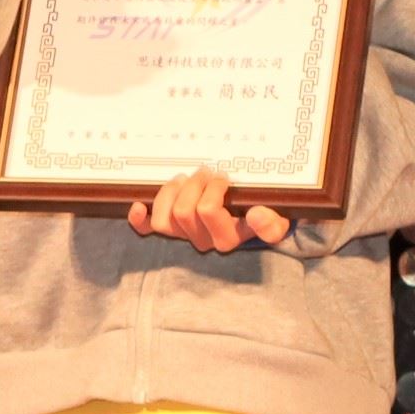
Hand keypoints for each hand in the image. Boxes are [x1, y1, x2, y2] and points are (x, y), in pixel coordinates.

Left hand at [130, 165, 290, 253]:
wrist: (253, 227)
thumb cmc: (262, 218)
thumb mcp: (276, 222)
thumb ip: (271, 225)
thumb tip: (257, 214)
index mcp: (227, 238)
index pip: (208, 210)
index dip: (212, 189)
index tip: (224, 178)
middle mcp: (203, 241)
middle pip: (184, 209)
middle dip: (195, 182)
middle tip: (208, 172)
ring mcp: (184, 237)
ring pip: (164, 217)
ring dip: (172, 192)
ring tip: (187, 179)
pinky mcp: (171, 232)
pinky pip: (148, 230)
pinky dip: (139, 219)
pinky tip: (138, 205)